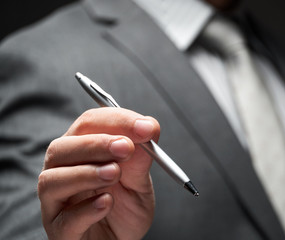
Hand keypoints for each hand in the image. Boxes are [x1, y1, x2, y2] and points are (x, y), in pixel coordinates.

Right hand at [38, 108, 159, 239]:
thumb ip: (140, 156)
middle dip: (95, 144)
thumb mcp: (139, 179)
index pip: (87, 124)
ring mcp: (57, 203)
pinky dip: (86, 209)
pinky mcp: (60, 231)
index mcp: (80, 153)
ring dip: (86, 173)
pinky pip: (64, 219)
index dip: (116, 122)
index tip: (145, 128)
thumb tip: (148, 126)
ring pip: (52, 180)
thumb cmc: (125, 208)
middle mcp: (62, 172)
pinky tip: (106, 203)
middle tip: (126, 147)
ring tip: (115, 174)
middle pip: (61, 148)